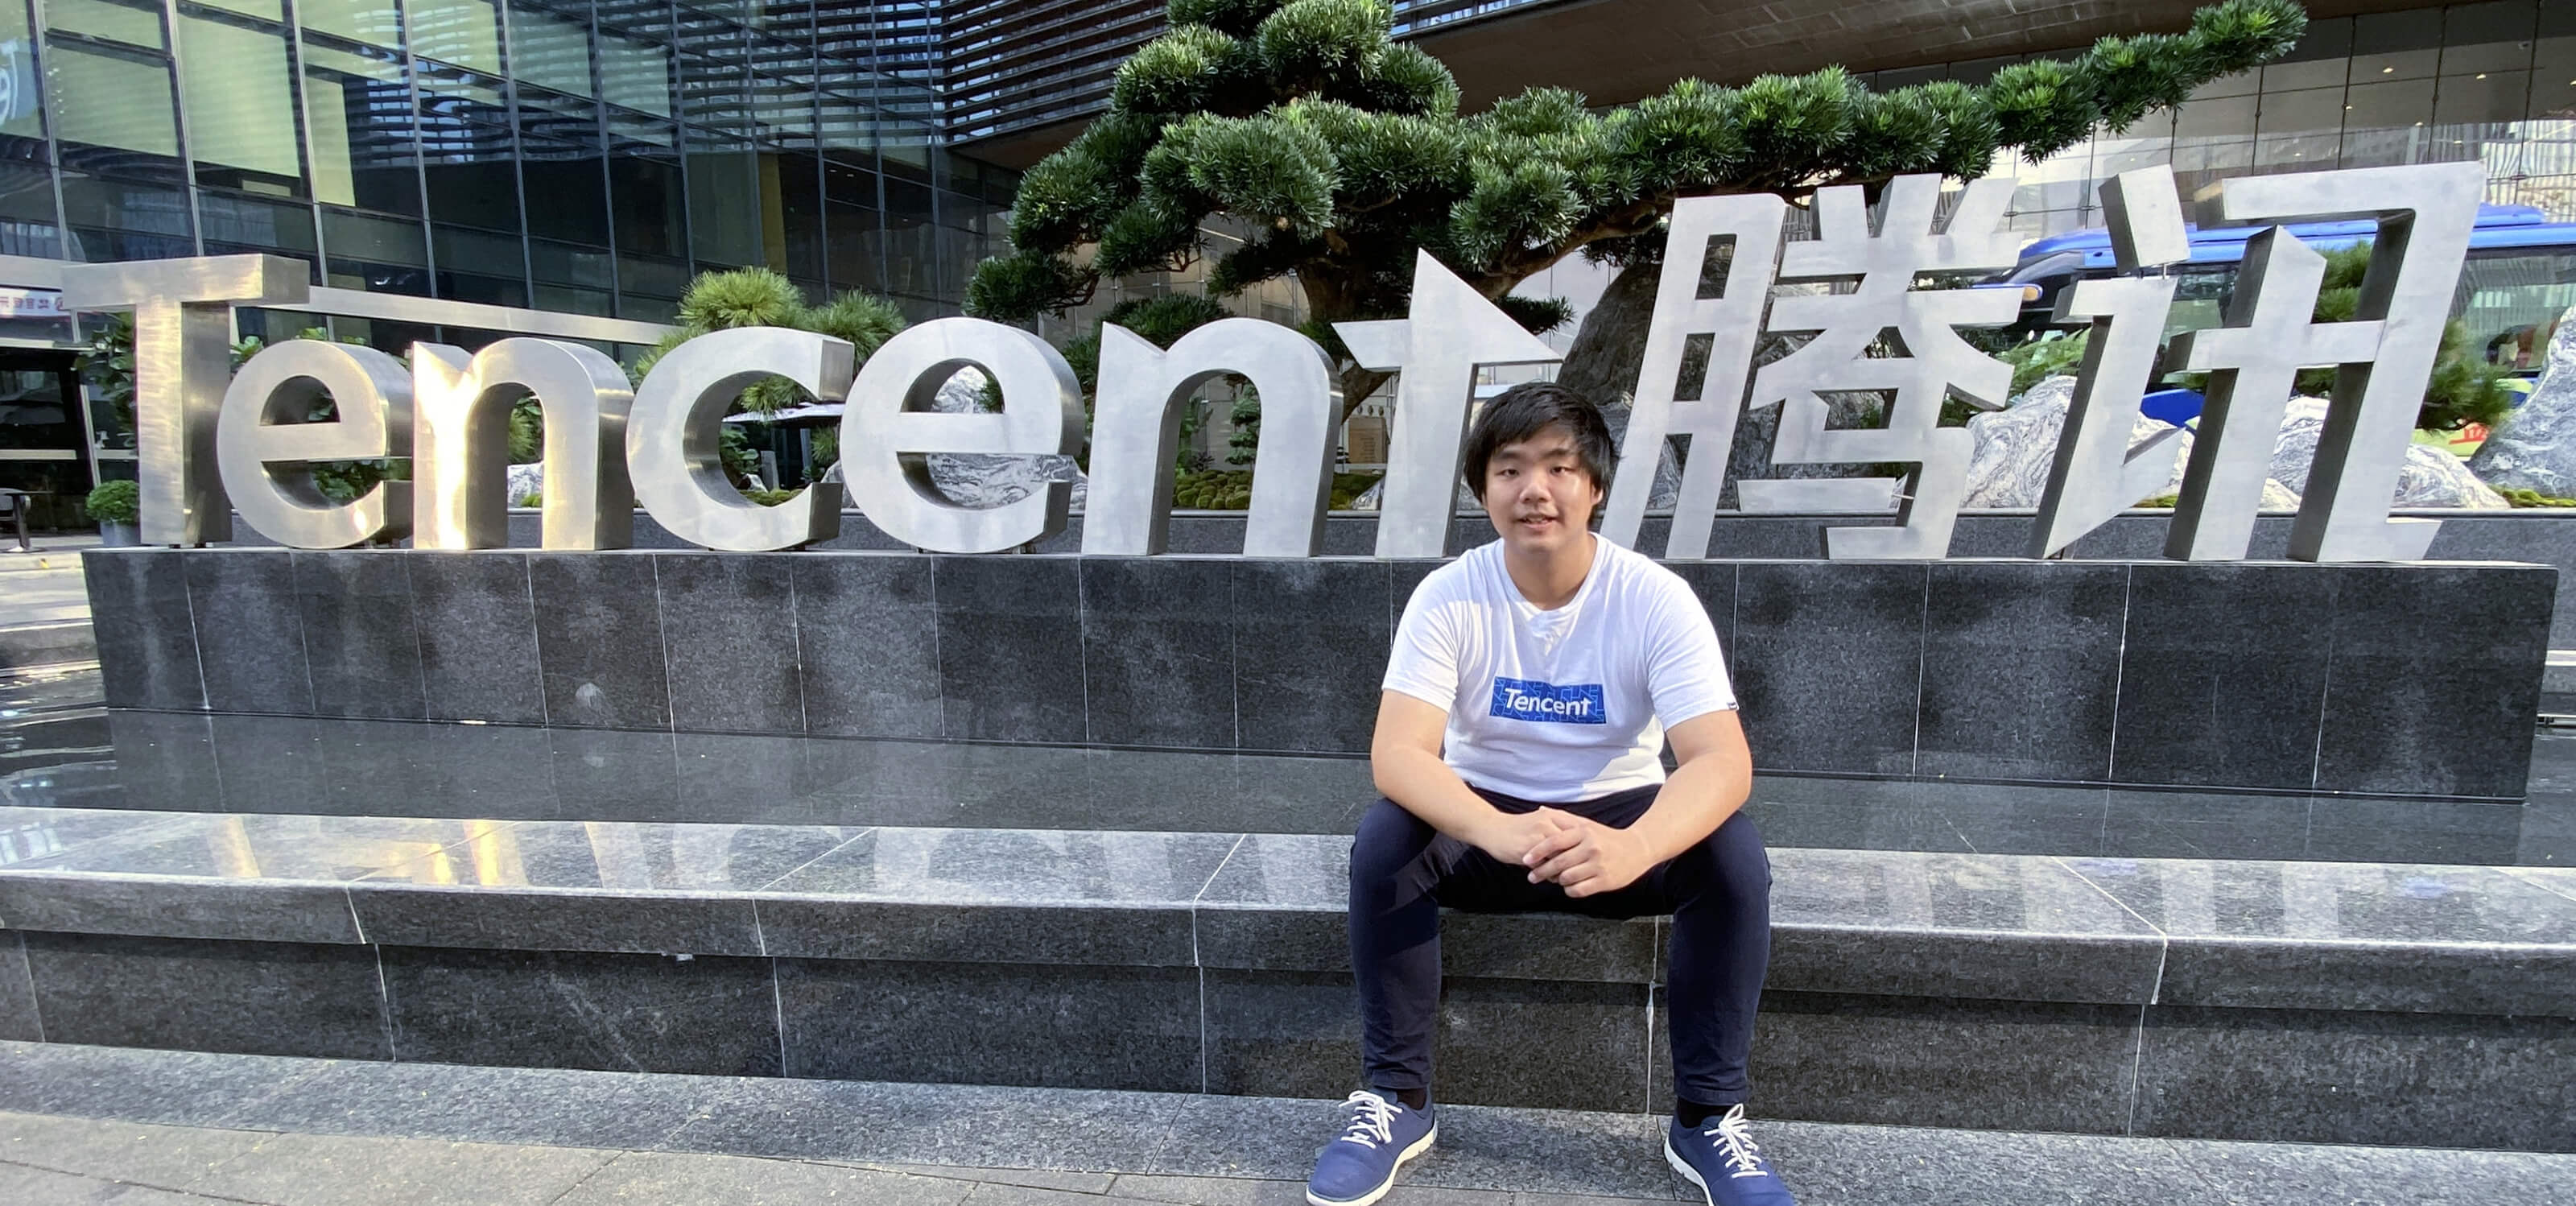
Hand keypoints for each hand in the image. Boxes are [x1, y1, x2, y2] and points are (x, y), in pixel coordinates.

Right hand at [1469, 808, 1577, 867]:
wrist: (1491, 828)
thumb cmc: (1517, 828)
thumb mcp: (1539, 821)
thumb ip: (1557, 828)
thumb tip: (1578, 845)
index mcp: (1553, 815)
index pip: (1580, 830)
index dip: (1585, 846)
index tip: (1586, 858)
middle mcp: (1547, 822)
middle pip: (1573, 844)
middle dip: (1576, 860)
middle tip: (1577, 871)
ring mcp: (1537, 835)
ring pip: (1560, 856)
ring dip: (1563, 869)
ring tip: (1562, 876)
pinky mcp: (1527, 848)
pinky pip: (1545, 864)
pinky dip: (1549, 873)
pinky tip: (1548, 877)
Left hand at [1521, 812, 1653, 897]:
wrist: (1637, 849)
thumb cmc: (1607, 837)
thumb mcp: (1587, 824)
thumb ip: (1564, 818)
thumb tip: (1541, 809)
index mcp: (1584, 832)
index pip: (1554, 842)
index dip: (1537, 852)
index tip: (1525, 859)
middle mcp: (1591, 848)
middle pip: (1558, 863)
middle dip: (1541, 871)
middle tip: (1532, 876)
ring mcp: (1598, 865)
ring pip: (1566, 878)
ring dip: (1557, 881)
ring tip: (1555, 879)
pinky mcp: (1605, 881)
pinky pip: (1578, 890)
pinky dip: (1570, 890)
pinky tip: (1570, 886)